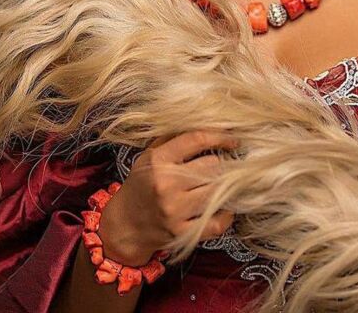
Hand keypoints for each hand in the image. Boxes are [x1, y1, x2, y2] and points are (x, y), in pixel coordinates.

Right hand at [98, 129, 239, 265]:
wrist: (124, 226)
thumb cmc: (142, 185)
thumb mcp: (150, 155)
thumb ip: (175, 138)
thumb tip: (208, 124)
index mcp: (158, 161)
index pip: (197, 140)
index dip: (220, 137)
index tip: (233, 140)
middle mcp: (166, 185)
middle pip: (212, 165)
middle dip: (222, 163)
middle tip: (225, 165)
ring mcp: (175, 211)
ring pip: (218, 191)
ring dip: (226, 186)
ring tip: (225, 183)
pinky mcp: (182, 234)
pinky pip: (217, 223)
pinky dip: (226, 215)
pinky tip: (224, 207)